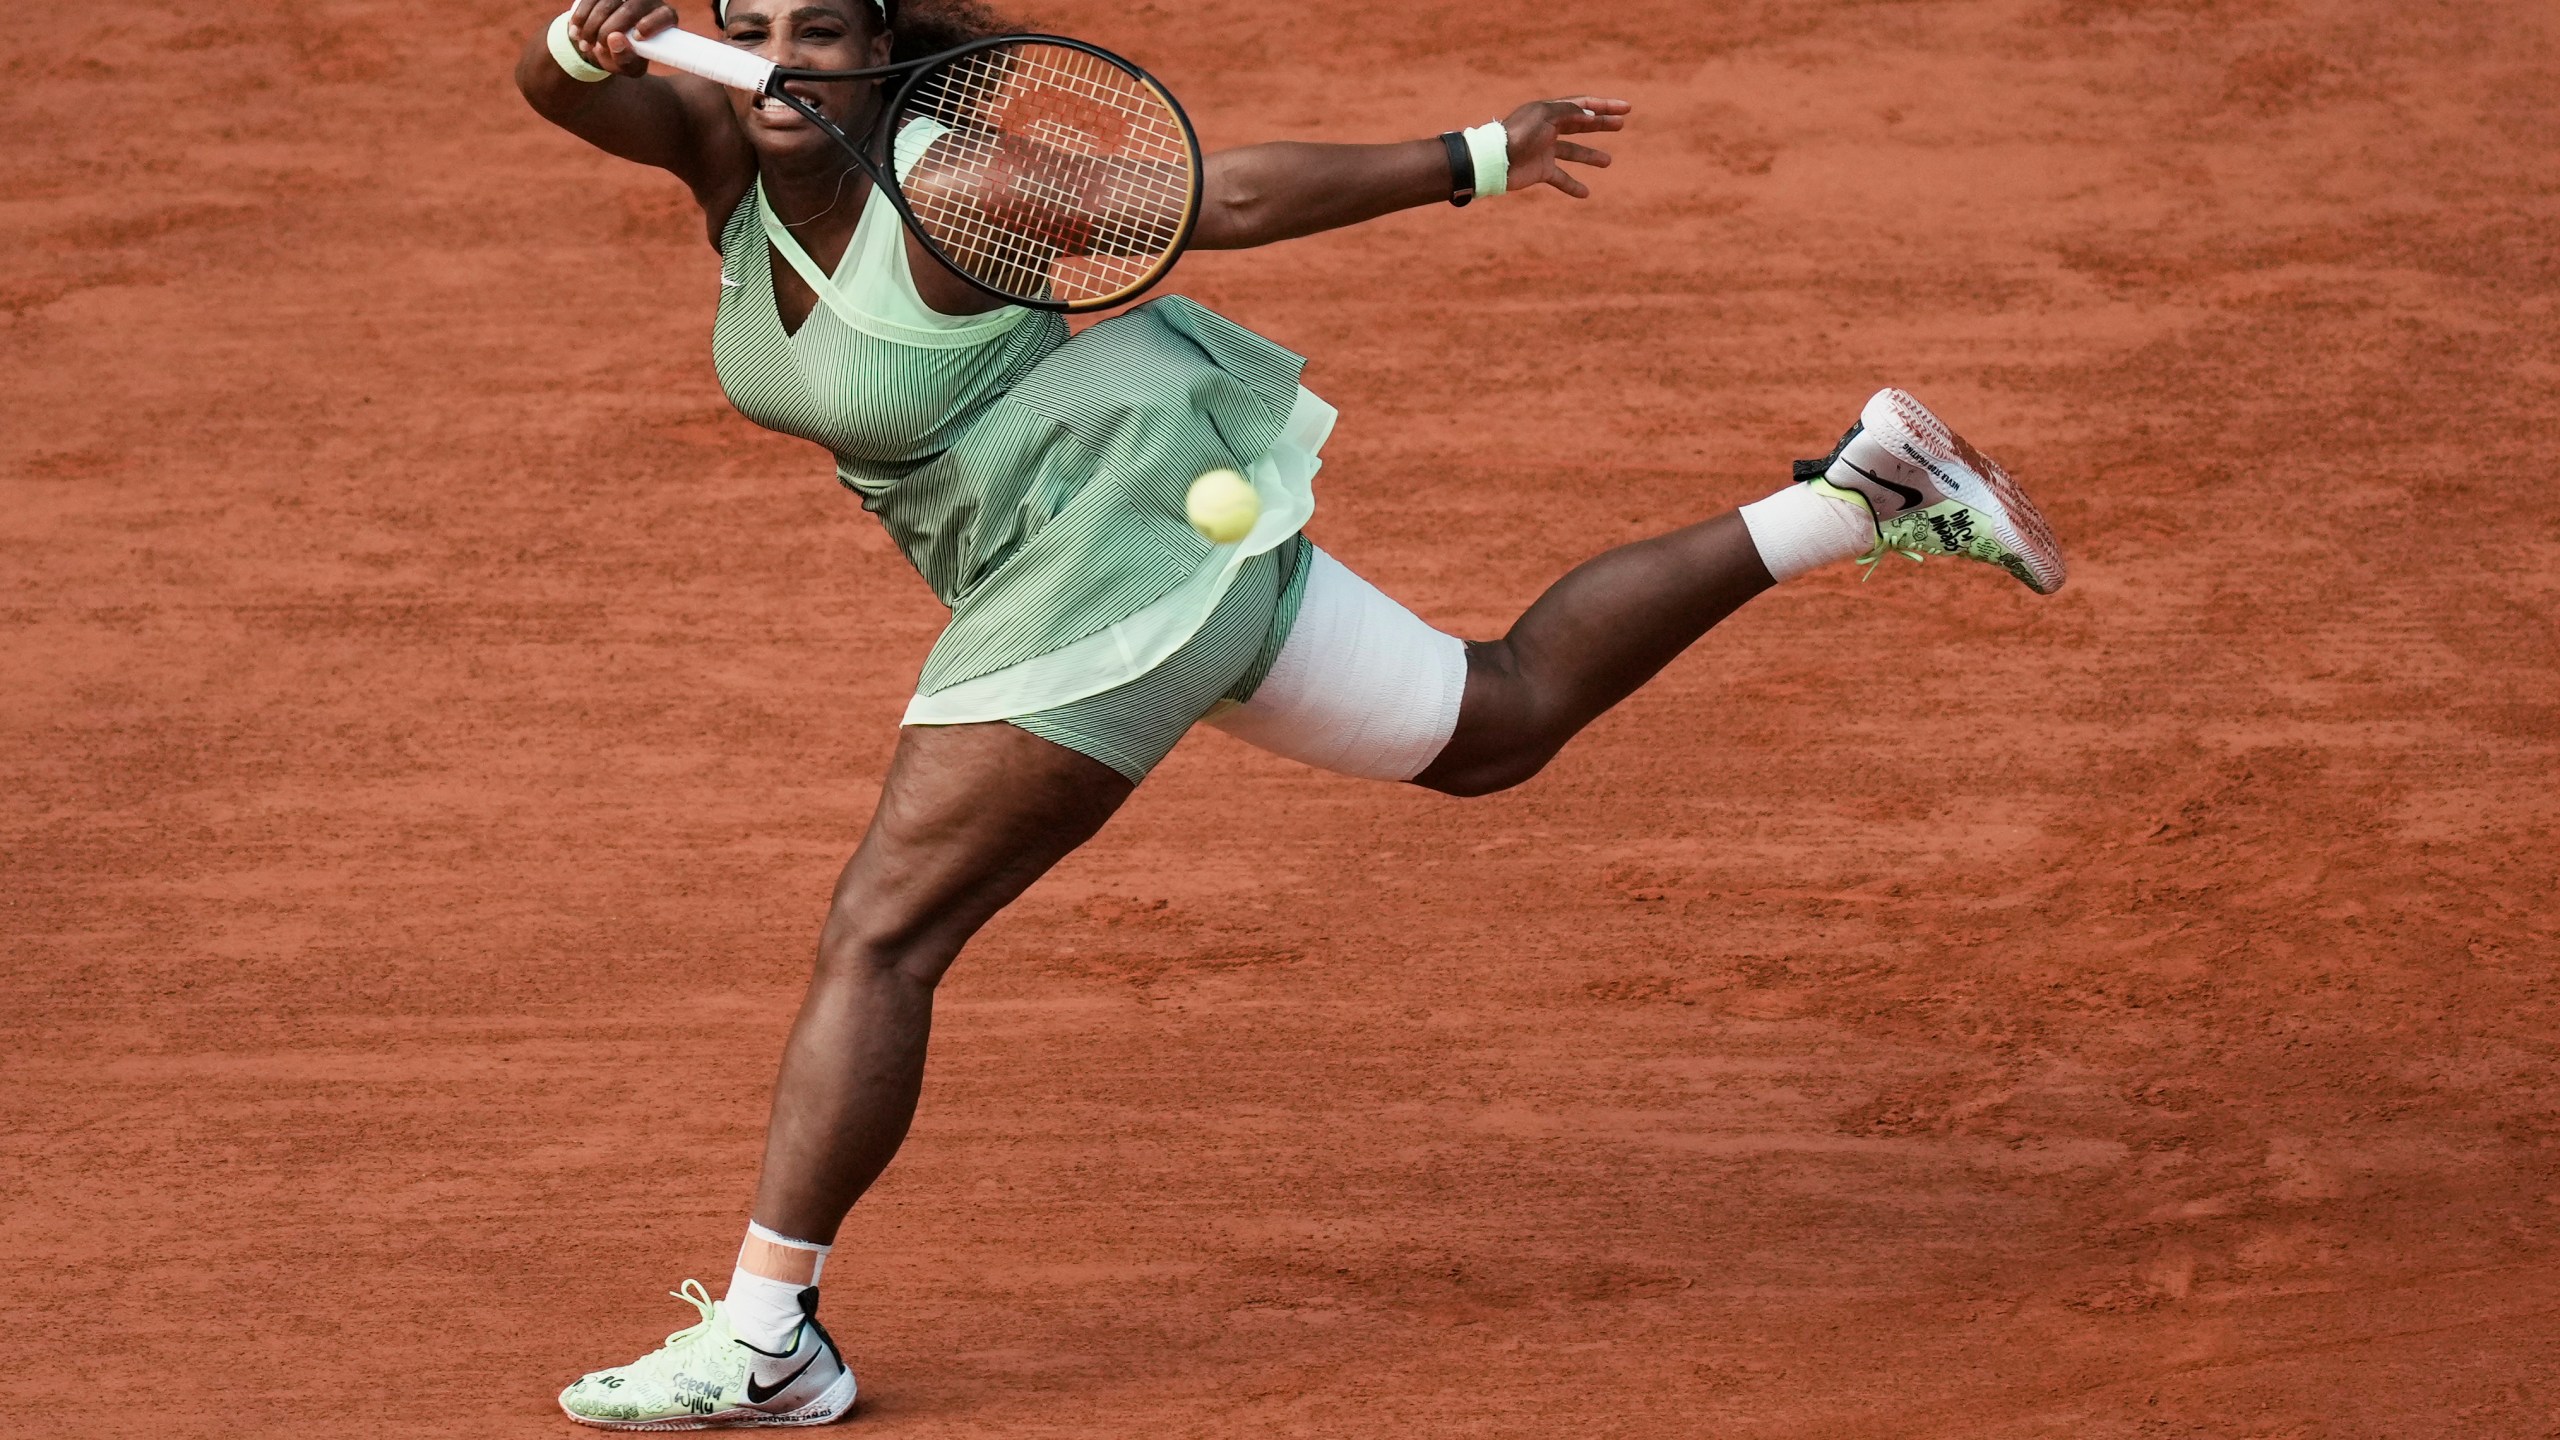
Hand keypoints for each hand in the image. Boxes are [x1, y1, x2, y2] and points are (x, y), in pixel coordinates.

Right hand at [568, 0, 678, 78]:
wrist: (602, 43)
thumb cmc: (624, 57)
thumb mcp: (627, 67)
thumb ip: (626, 60)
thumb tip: (615, 39)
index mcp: (663, 20)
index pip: (666, 15)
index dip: (651, 24)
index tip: (637, 36)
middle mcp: (647, 1)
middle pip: (632, 7)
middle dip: (610, 28)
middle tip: (597, 47)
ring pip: (608, 1)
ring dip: (592, 24)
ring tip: (584, 45)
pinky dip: (580, 15)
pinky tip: (574, 32)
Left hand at [1501, 96, 1630, 198]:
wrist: (1495, 160)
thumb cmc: (1518, 134)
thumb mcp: (1544, 116)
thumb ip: (1569, 113)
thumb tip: (1591, 114)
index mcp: (1550, 112)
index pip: (1583, 105)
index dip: (1605, 106)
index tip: (1626, 109)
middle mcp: (1549, 129)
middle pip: (1580, 125)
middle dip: (1601, 124)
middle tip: (1621, 125)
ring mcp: (1545, 150)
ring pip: (1573, 152)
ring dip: (1590, 156)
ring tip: (1608, 162)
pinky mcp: (1540, 170)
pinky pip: (1560, 178)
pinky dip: (1572, 185)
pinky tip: (1585, 193)